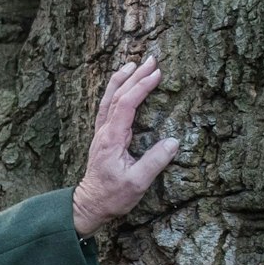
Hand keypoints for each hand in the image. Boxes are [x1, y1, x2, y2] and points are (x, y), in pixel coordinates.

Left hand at [72, 57, 179, 236]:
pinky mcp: (102, 137)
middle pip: (117, 95)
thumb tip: (173, 141)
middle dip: (135, 75)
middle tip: (152, 59)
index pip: (126, 104)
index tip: (157, 74)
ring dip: (121, 79)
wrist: (89, 204)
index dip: (141, 87)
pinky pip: (106, 107)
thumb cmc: (112, 196)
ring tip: (133, 63)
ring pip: (108, 98)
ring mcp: (101, 132)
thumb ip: (155, 161)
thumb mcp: (137, 183)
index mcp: (112, 138)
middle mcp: (104, 131)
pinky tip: (120, 85)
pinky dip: (114, 91)